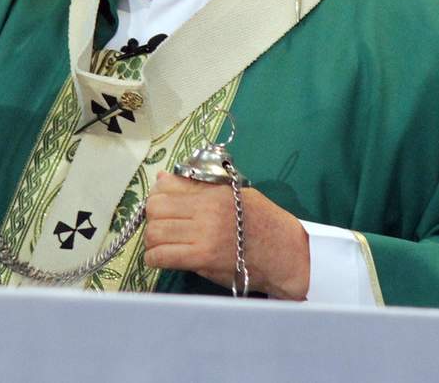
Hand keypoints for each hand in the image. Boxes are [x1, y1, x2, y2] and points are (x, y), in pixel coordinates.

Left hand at [143, 172, 309, 299]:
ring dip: (153, 241)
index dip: (156, 198)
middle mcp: (206, 211)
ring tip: (162, 245)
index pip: (165, 188)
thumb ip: (197, 187)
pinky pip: (163, 256)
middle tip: (161, 228)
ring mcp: (204, 235)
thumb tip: (162, 178)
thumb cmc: (264, 222)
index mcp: (213, 193)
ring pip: (155, 232)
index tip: (162, 209)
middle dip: (152, 219)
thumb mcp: (234, 195)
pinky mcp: (203, 258)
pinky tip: (161, 259)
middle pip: (155, 209)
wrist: (286, 253)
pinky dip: (155, 258)